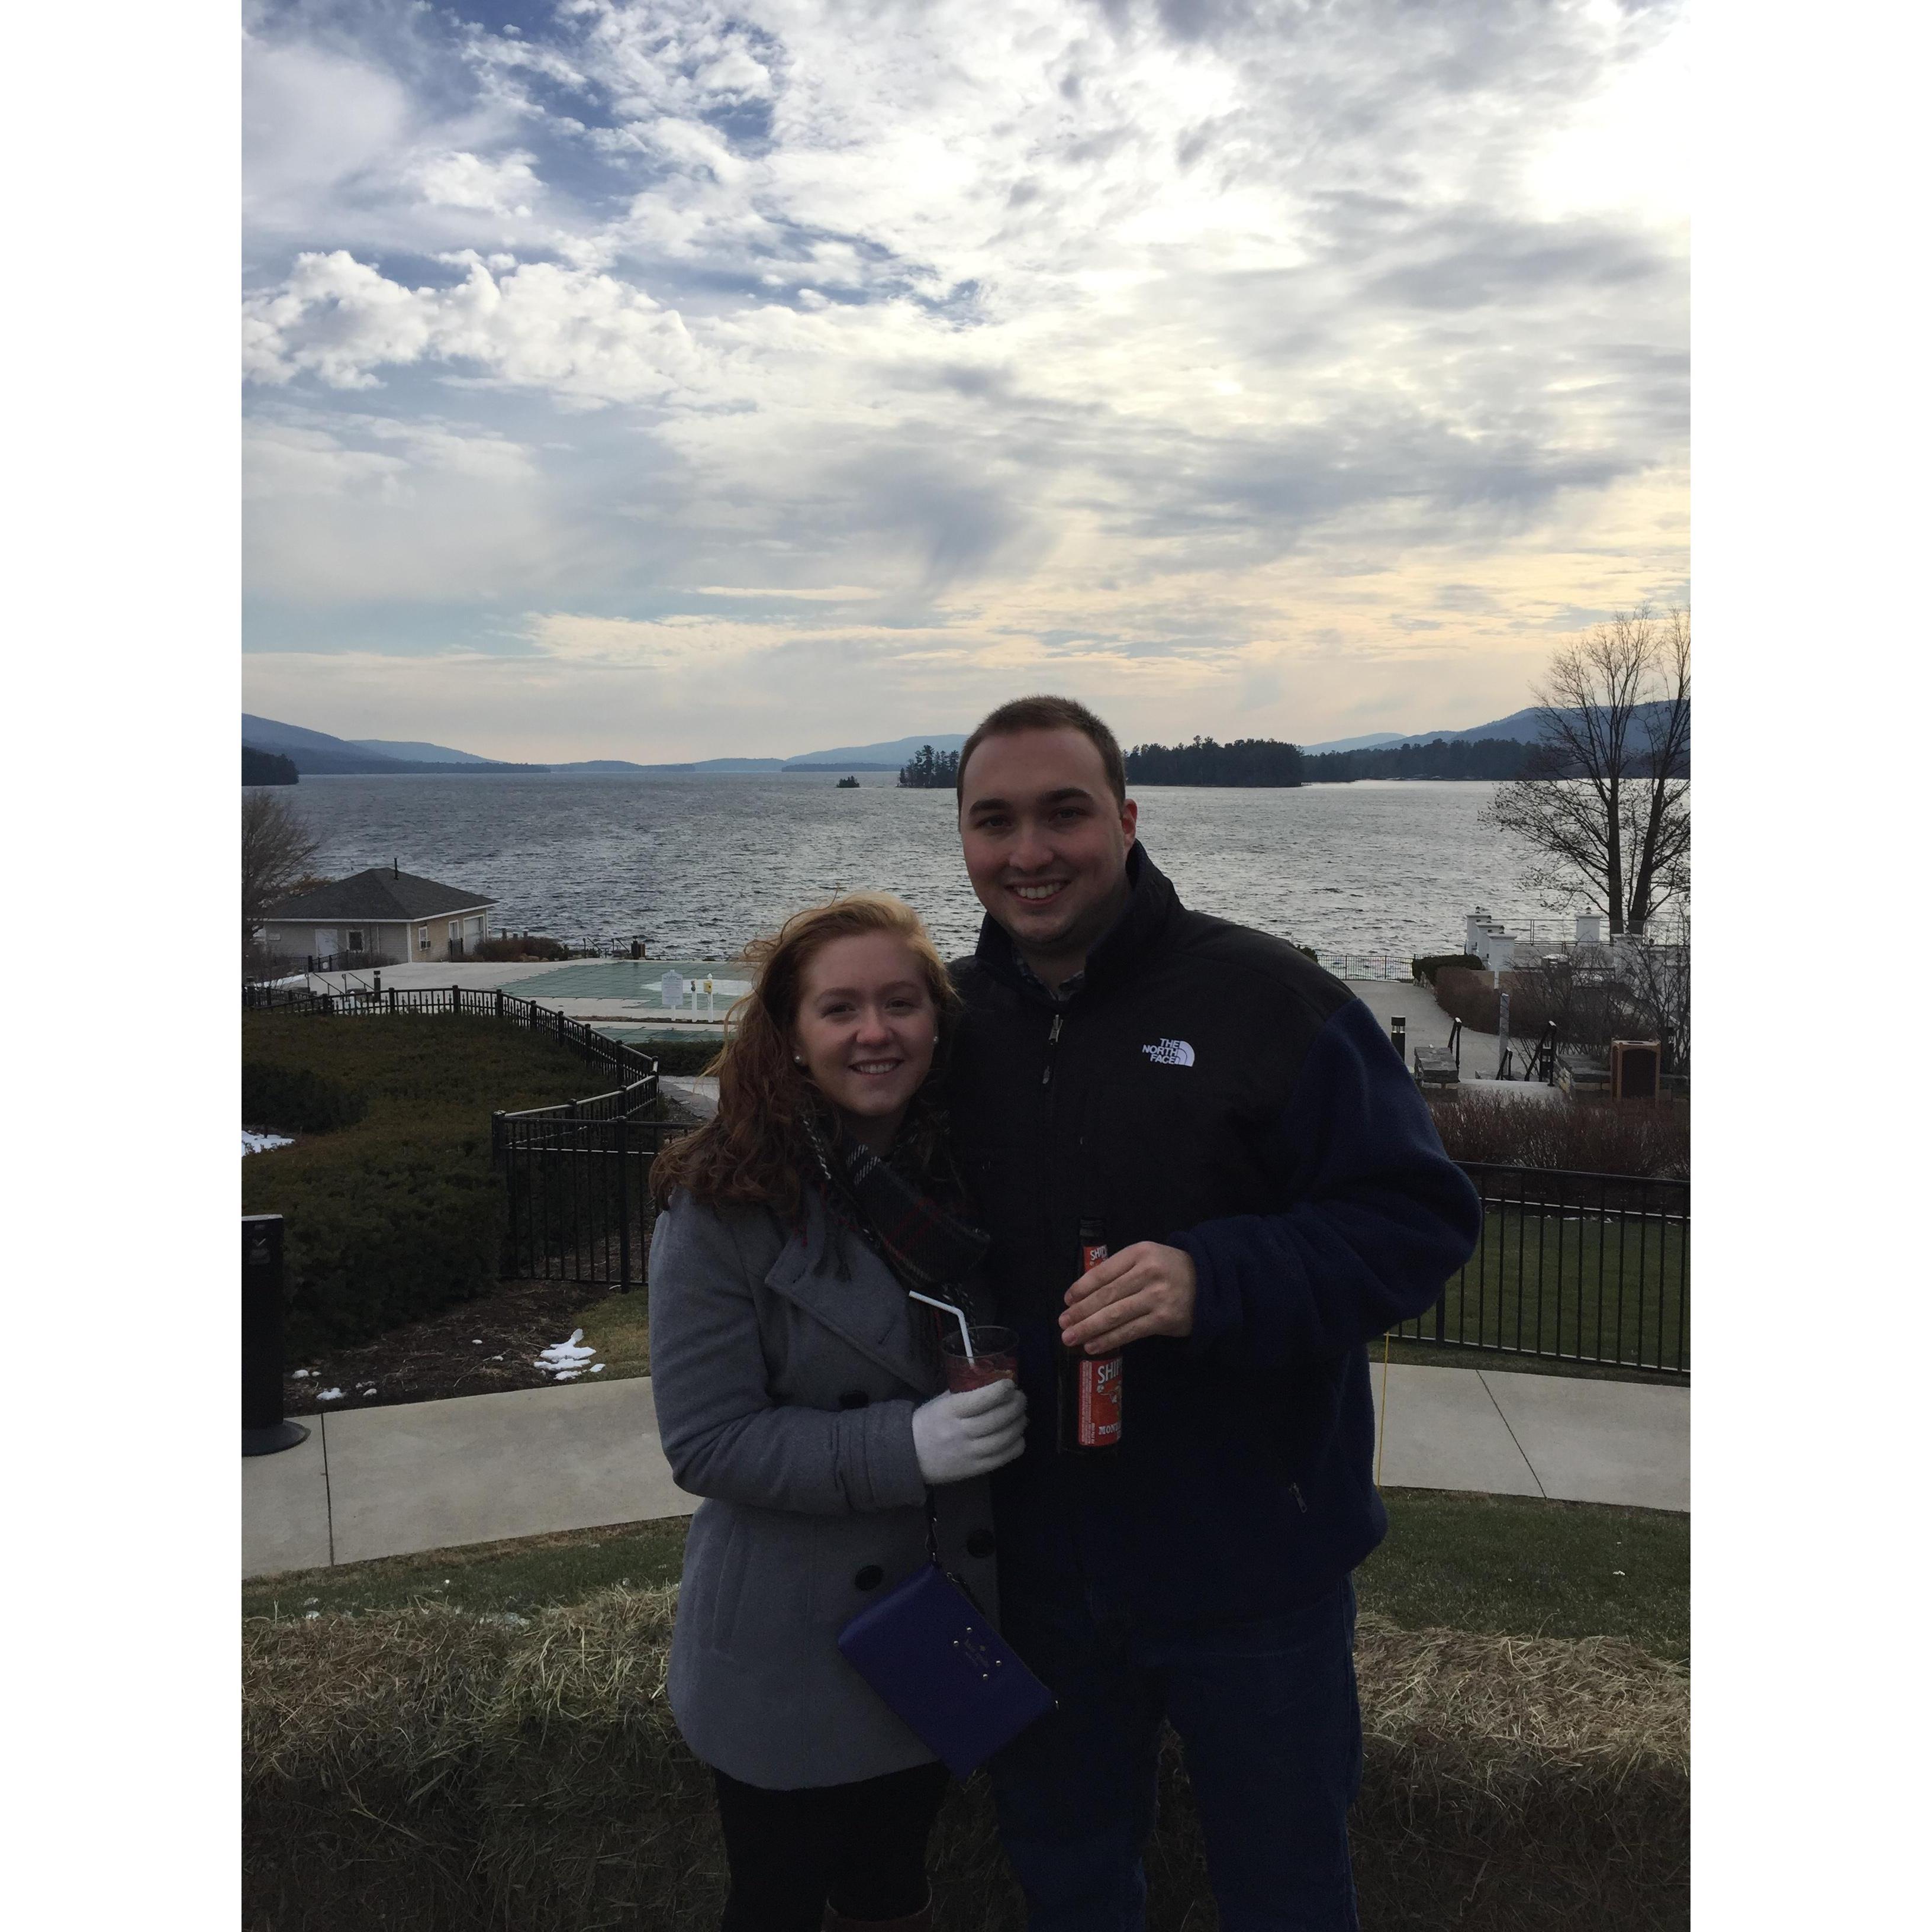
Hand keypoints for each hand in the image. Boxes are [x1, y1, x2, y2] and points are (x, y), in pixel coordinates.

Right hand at [910, 1381, 1028, 1484]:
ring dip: (1019, 1424)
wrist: (910, 1455)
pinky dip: (1016, 1445)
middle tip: (1021, 1398)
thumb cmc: (928, 1422)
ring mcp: (968, 1453)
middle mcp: (960, 1432)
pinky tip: (1018, 1436)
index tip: (1010, 1384)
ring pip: (1003, 1438)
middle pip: (997, 1419)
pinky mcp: (974, 1469)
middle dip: (1016, 1405)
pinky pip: (1002, 1457)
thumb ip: (964, 1392)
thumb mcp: (941, 1402)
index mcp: (949, 1411)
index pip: (980, 1400)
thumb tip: (993, 1382)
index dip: (1000, 1391)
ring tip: (1022, 1416)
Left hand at [1060, 1241, 1196, 1352]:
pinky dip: (1109, 1339)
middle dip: (1080, 1311)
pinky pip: (1130, 1331)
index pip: (1103, 1272)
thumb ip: (1120, 1270)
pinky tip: (1093, 1345)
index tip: (1067, 1300)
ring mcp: (1157, 1297)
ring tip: (1070, 1337)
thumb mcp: (1146, 1257)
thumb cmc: (1169, 1269)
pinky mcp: (1164, 1319)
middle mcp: (1147, 1273)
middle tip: (1063, 1322)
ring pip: (1115, 1315)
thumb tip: (1084, 1294)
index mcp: (1139, 1253)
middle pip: (1106, 1295)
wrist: (1209, 1282)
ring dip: (1089, 1328)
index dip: (1082, 1288)